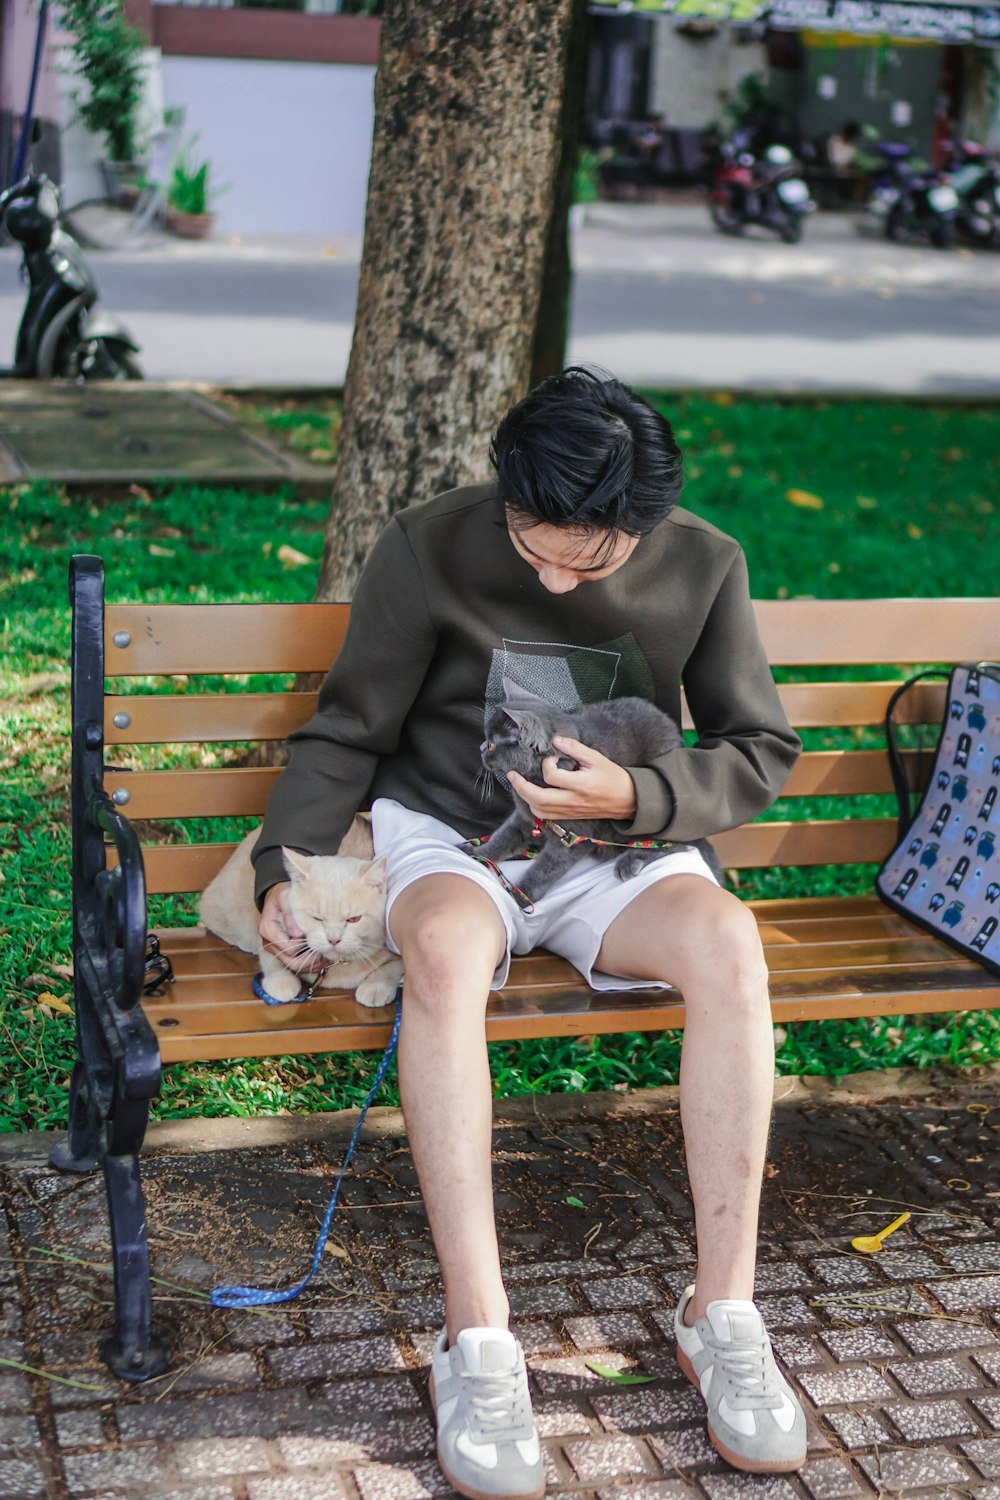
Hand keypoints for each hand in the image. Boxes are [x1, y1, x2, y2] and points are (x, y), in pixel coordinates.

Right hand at [258, 882, 325, 973]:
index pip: (289, 948)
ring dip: (312, 963)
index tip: (320, 938)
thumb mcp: (286, 898)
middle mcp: (269, 942)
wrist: (278, 896)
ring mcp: (275, 949)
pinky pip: (296, 963)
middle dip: (311, 960)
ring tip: (328, 955)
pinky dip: (310, 963)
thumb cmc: (284, 894)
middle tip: (329, 952)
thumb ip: (290, 914)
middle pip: (292, 962)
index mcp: (268, 929)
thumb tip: (298, 934)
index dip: (306, 946)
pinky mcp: (282, 951)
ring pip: (295, 966)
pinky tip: (322, 955)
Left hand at [507, 736, 636, 822]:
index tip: (551, 757)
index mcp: (581, 785)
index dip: (547, 764)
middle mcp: (573, 801)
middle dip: (520, 786)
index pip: (552, 776)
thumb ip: (575, 748)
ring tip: (519, 784)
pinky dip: (535, 806)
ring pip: (539, 810)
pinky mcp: (569, 817)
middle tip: (511, 775)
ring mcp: (570, 811)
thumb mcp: (596, 758)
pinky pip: (546, 816)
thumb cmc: (613, 777)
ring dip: (526, 797)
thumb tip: (556, 740)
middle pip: (538, 799)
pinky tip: (532, 796)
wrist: (627, 800)